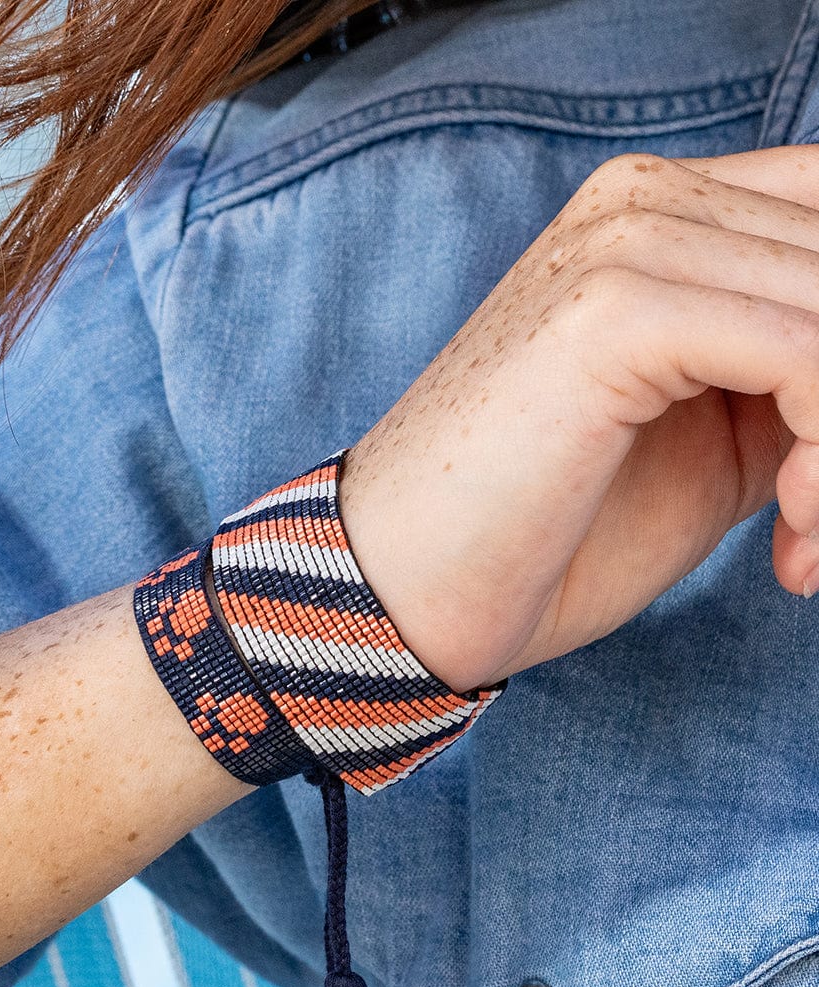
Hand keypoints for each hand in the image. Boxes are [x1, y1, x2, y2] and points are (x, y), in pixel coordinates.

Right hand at [341, 146, 818, 691]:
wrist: (409, 585)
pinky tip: (790, 531)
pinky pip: (806, 350)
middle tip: (817, 527)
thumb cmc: (546, 527)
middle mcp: (641, 199)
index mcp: (657, 214)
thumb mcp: (720, 434)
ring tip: (805, 539)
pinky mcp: (611, 307)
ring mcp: (620, 240)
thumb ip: (798, 371)